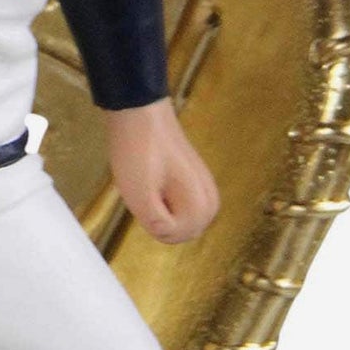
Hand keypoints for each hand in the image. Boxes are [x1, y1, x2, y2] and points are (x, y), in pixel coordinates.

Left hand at [105, 100, 219, 244]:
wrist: (139, 113)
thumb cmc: (138, 151)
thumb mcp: (138, 194)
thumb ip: (155, 223)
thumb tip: (168, 234)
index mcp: (202, 203)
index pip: (174, 235)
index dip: (153, 220)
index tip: (147, 193)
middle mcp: (211, 198)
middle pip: (181, 231)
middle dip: (159, 217)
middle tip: (148, 188)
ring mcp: (206, 188)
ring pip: (178, 219)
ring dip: (160, 208)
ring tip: (150, 182)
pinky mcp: (196, 181)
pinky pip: (177, 205)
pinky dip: (163, 197)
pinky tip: (155, 178)